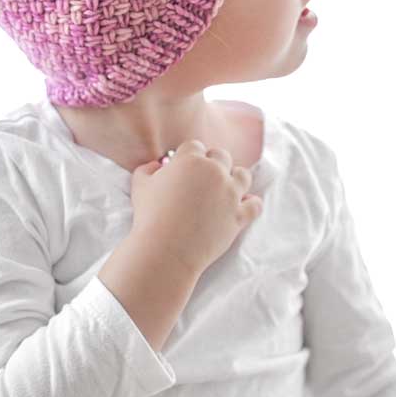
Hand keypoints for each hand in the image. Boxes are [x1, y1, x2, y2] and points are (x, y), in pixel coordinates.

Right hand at [130, 139, 263, 274]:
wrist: (165, 249)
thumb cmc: (149, 216)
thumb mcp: (140, 186)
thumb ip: (147, 169)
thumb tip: (156, 166)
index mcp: (190, 159)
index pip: (195, 147)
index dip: (190, 157)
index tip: (185, 169)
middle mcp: (214, 171)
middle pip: (221, 156)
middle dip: (213, 164)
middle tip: (204, 179)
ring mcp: (230, 193)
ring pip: (243, 176)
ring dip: (235, 179)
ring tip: (226, 189)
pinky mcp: (239, 215)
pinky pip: (255, 204)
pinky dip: (251, 204)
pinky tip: (242, 206)